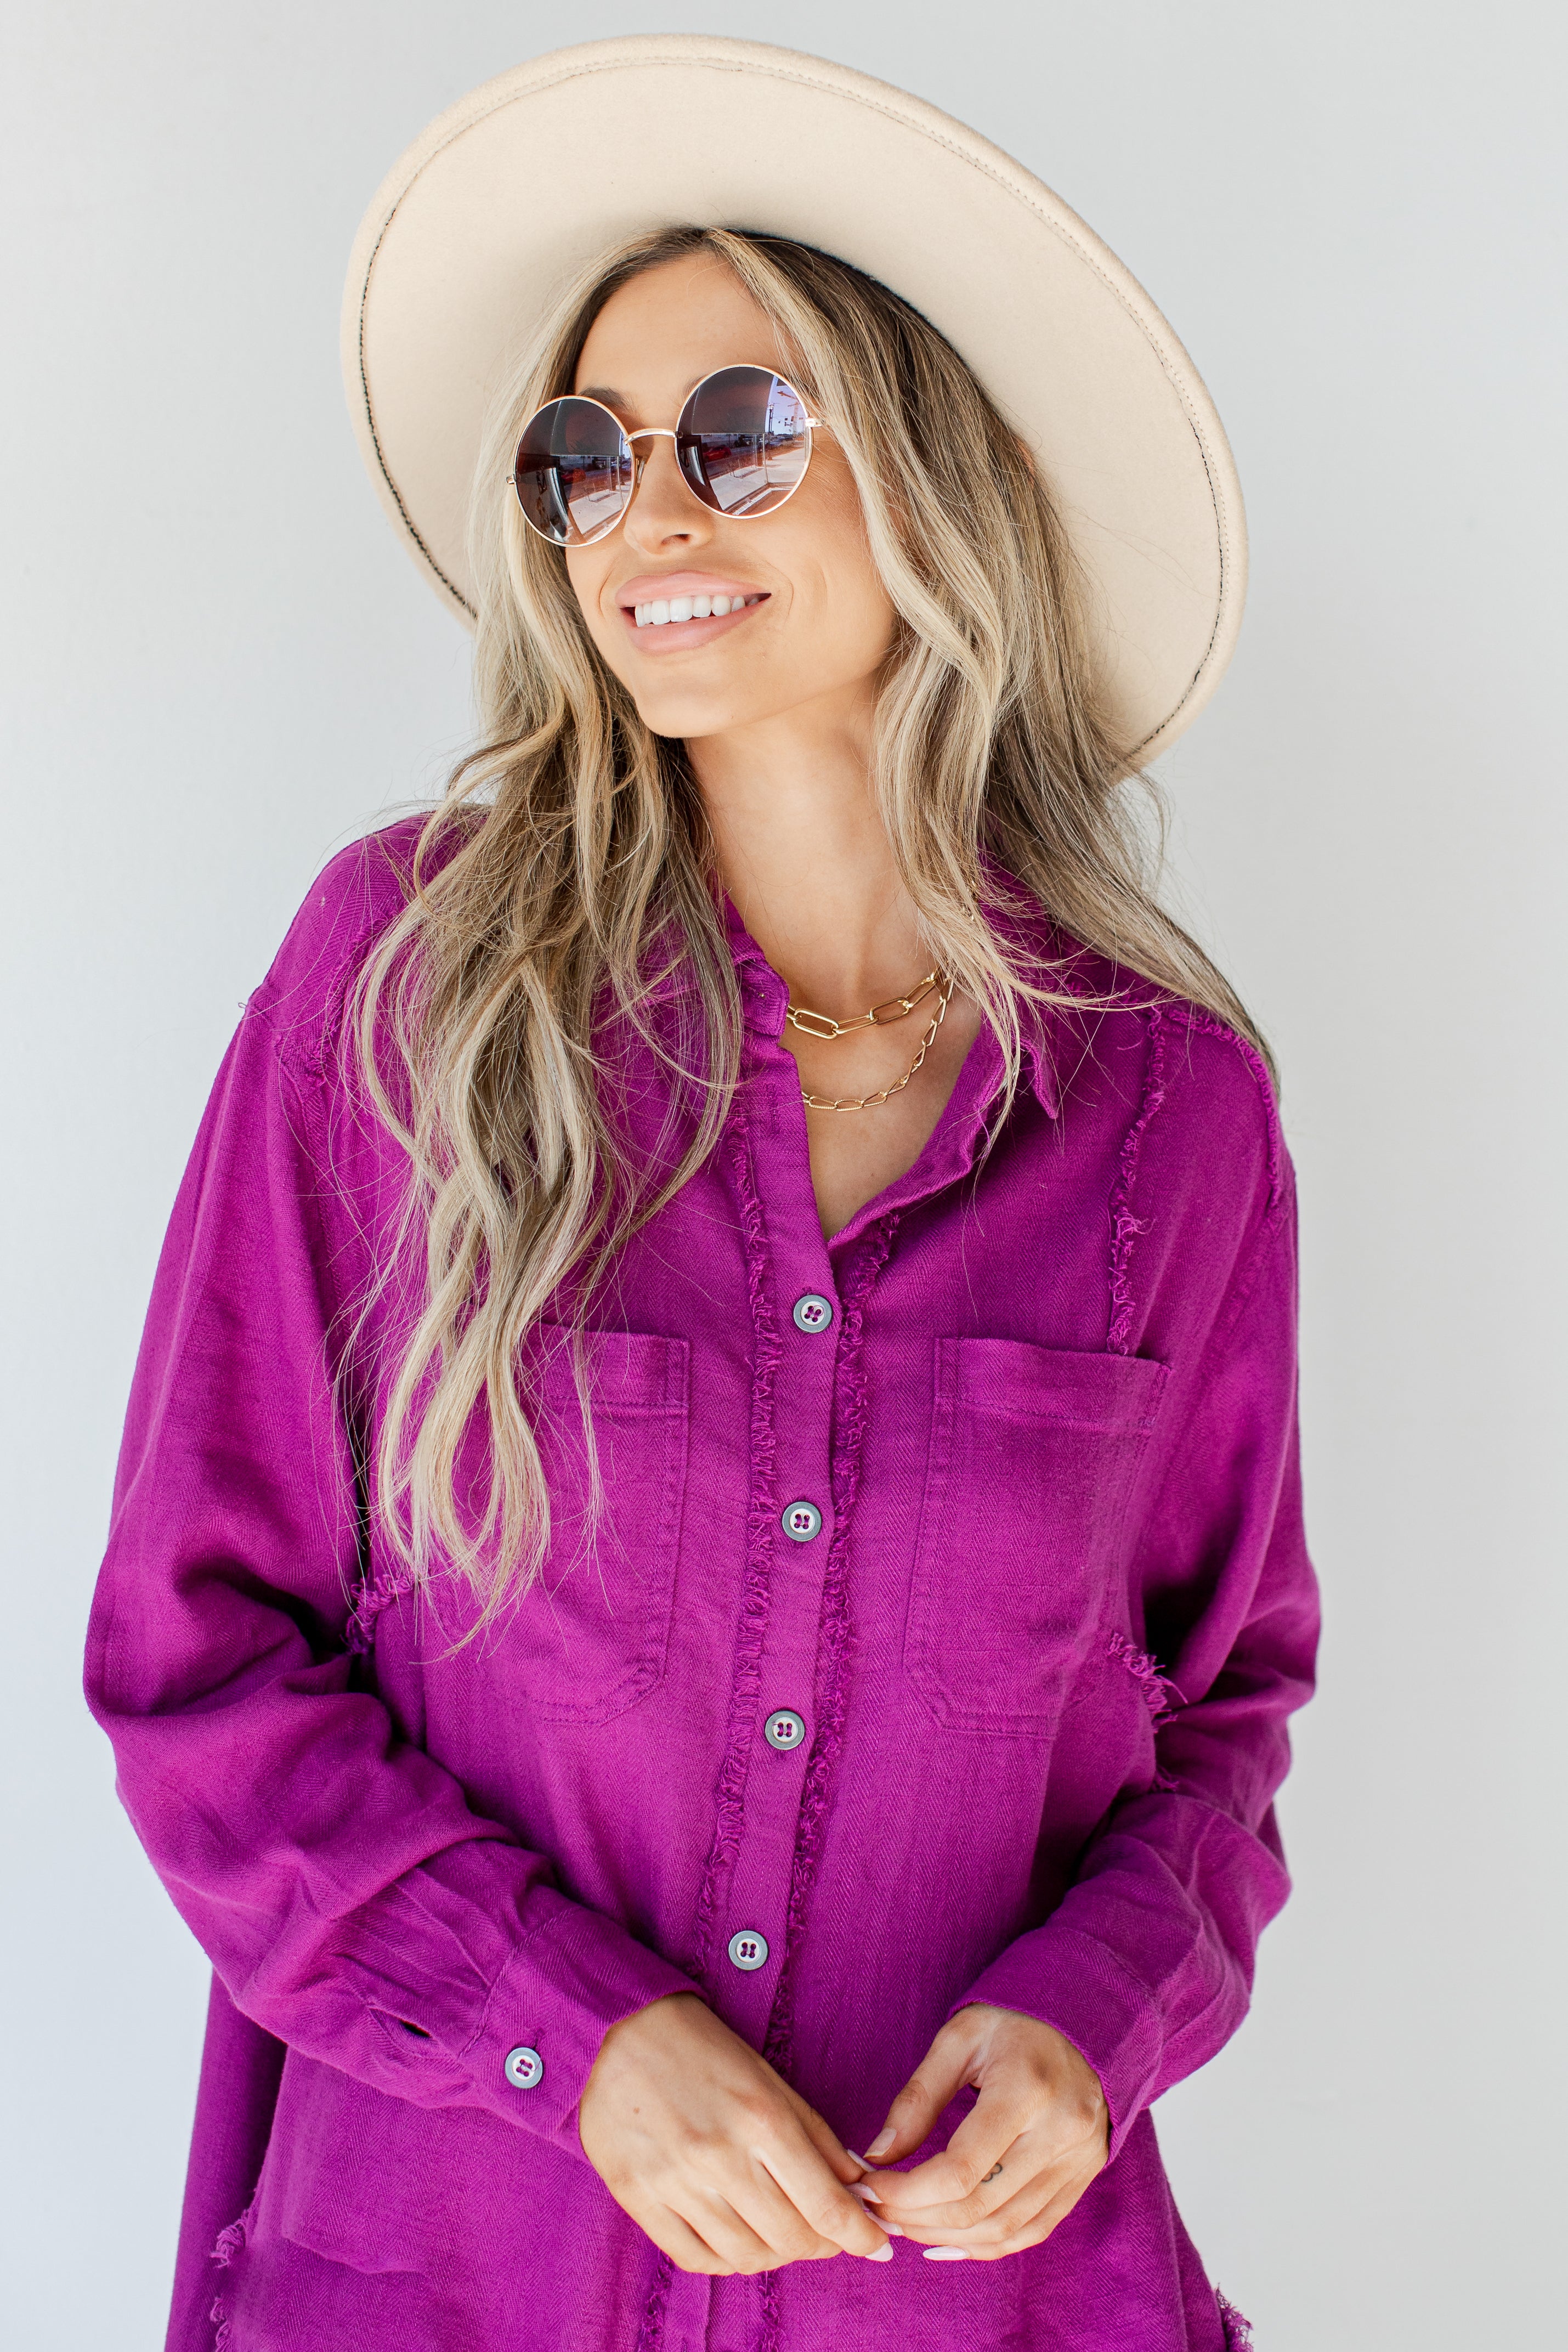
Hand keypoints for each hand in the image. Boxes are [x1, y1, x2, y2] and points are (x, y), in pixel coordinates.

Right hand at [579, 1992, 892, 2274]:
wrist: (618, 2031)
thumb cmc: (703, 2050)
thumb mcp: (769, 2080)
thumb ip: (817, 2137)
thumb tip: (859, 2190)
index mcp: (762, 2119)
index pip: (827, 2206)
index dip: (861, 2237)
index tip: (880, 2247)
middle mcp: (720, 2156)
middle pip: (792, 2238)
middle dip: (823, 2244)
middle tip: (829, 2233)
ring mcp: (675, 2181)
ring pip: (747, 2255)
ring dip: (777, 2253)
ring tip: (783, 2232)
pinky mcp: (638, 2197)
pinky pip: (695, 2257)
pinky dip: (728, 2258)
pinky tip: (739, 2238)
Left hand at [850, 2005, 1108, 2259]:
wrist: (1082, 2022)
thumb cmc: (1011, 2024)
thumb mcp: (958, 2040)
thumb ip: (918, 2098)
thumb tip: (878, 2155)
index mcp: (1027, 2091)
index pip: (961, 2170)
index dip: (907, 2191)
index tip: (868, 2187)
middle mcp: (1060, 2133)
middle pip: (980, 2206)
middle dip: (918, 2218)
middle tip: (877, 2212)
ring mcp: (1078, 2161)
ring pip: (1005, 2228)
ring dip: (946, 2236)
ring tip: (903, 2225)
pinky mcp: (1082, 2178)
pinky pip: (1033, 2230)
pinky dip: (987, 2244)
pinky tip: (948, 2240)